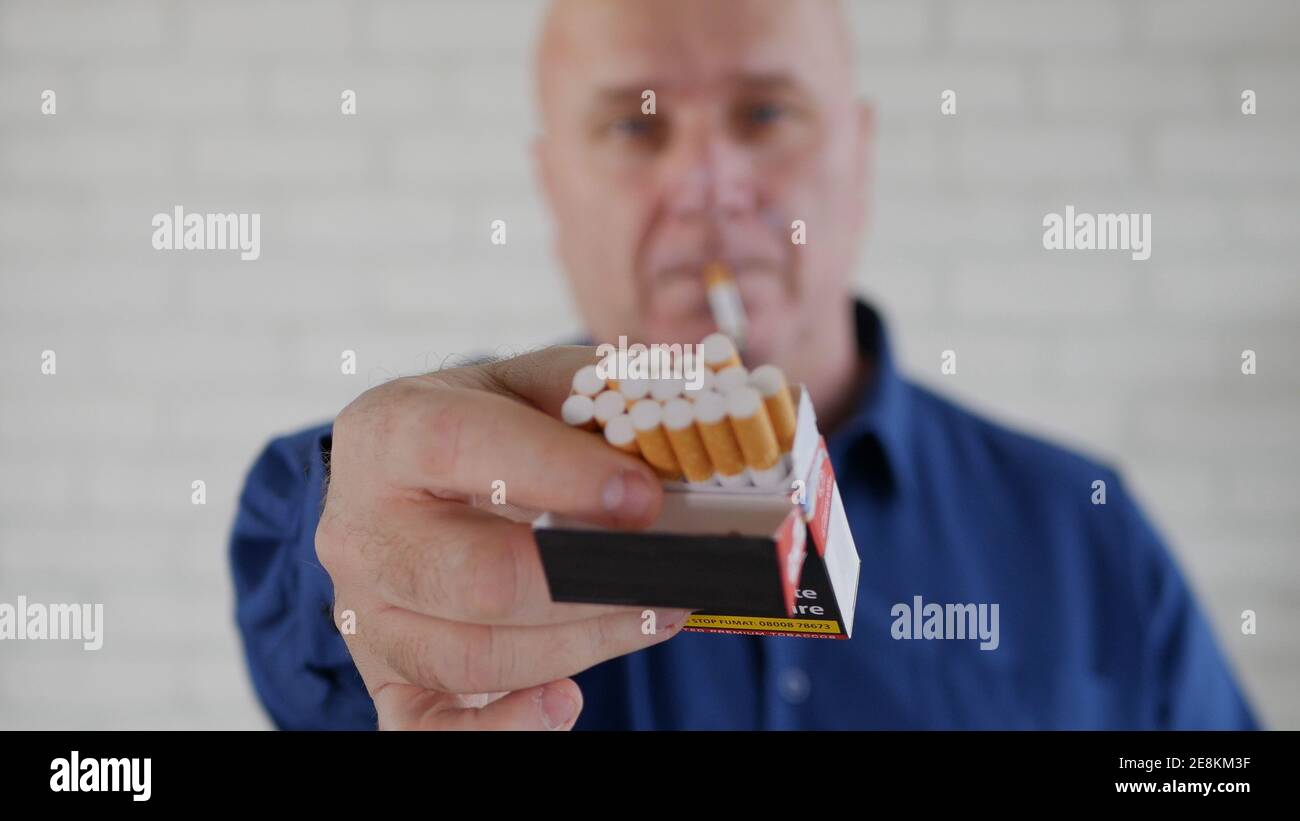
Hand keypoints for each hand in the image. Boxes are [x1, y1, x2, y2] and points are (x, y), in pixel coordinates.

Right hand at [316, 346, 688, 729]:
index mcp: (389, 432)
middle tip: (674, 572)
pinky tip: (568, 702)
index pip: (460, 446)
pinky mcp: (385, 676)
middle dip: (592, 582)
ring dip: (585, 643)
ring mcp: (365, 613)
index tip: (646, 497)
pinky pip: (429, 730)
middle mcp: (360, 528)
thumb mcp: (535, 386)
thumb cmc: (490, 430)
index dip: (560, 474)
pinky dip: (504, 727)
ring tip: (660, 613)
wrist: (414, 488)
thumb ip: (601, 393)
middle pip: (475, 577)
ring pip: (473, 656)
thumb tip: (695, 410)